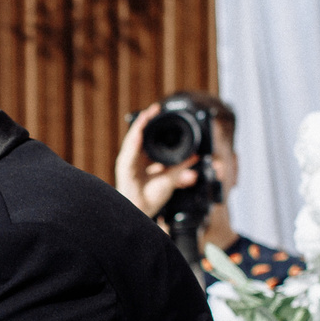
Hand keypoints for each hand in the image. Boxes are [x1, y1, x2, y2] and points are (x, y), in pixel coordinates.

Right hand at [114, 103, 195, 223]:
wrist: (142, 212)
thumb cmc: (151, 198)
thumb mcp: (171, 178)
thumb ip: (182, 166)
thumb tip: (195, 155)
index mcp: (143, 159)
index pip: (147, 137)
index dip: (152, 124)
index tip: (160, 111)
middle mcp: (134, 158)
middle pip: (139, 134)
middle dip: (146, 120)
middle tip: (155, 108)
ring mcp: (128, 162)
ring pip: (133, 139)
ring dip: (140, 126)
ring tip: (147, 114)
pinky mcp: (124, 169)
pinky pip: (129, 152)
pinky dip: (135, 141)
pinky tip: (139, 133)